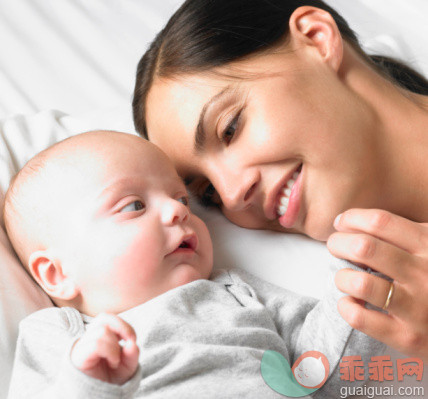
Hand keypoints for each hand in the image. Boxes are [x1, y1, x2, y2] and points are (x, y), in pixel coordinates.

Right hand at [71, 313, 138, 384]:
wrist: (98, 398)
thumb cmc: (111, 379)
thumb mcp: (128, 366)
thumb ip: (132, 355)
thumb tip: (132, 343)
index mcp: (98, 335)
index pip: (108, 317)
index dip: (123, 324)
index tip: (133, 339)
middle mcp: (88, 338)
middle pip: (104, 317)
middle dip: (122, 327)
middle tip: (129, 341)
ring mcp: (82, 346)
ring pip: (102, 331)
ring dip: (115, 346)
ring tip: (115, 360)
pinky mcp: (77, 357)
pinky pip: (96, 343)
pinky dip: (110, 351)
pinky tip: (112, 362)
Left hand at [327, 208, 427, 359]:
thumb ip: (403, 236)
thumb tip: (351, 223)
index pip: (380, 222)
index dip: (352, 219)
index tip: (341, 223)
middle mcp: (425, 274)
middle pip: (364, 248)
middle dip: (338, 243)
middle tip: (335, 247)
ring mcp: (417, 307)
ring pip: (360, 283)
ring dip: (342, 277)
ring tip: (345, 278)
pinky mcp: (407, 337)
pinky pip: (360, 317)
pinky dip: (345, 306)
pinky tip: (350, 302)